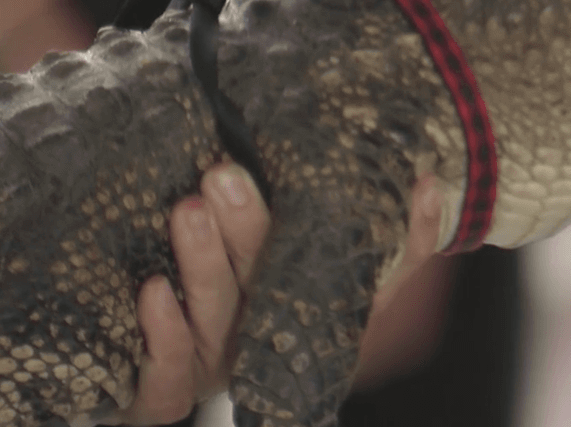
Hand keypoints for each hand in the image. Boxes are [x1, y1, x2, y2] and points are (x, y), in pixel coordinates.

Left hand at [113, 166, 446, 424]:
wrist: (142, 365)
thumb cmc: (234, 288)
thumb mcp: (292, 249)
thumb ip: (362, 226)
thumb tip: (429, 182)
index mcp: (308, 308)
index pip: (371, 282)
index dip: (406, 241)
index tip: (419, 187)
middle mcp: (267, 336)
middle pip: (268, 287)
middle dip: (247, 228)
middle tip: (225, 174)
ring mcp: (217, 366)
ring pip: (215, 323)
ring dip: (203, 265)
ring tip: (187, 210)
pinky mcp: (164, 396)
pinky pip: (168, 378)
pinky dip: (163, 335)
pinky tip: (155, 289)